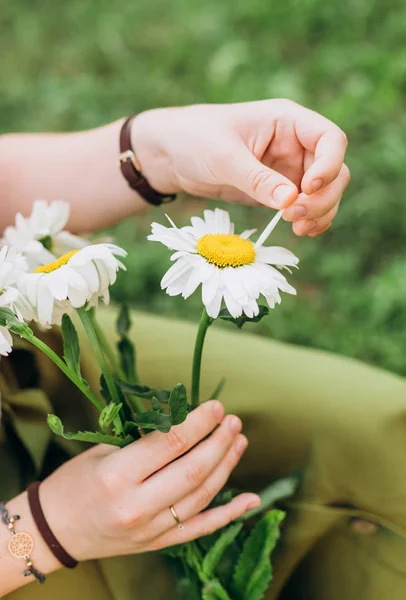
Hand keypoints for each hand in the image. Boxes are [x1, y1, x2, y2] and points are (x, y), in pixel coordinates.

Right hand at [39, 401, 258, 560]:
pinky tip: (252, 499)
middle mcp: (137, 506)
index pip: (169, 445)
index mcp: (117, 476)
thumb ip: (143, 442)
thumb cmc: (75, 482)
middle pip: (192, 471)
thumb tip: (185, 423)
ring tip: (239, 441)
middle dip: (218, 442)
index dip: (197, 423)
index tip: (215, 406)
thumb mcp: (102, 452)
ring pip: (201, 497)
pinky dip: (229, 514)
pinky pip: (201, 528)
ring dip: (226, 467)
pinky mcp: (158, 544)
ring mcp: (150, 530)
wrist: (55, 530)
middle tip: (233, 421)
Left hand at [133, 99, 349, 236]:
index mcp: (287, 121)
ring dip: (319, 212)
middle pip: (335, 170)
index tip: (308, 189)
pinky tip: (299, 231)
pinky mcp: (279, 191)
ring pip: (325, 193)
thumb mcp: (224, 157)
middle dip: (323, 197)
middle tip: (295, 217)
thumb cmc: (195, 139)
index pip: (330, 139)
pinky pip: (306, 206)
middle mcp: (295, 144)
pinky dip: (310, 220)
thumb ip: (257, 179)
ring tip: (298, 229)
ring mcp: (289, 169)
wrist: (171, 154)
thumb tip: (289, 202)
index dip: (329, 165)